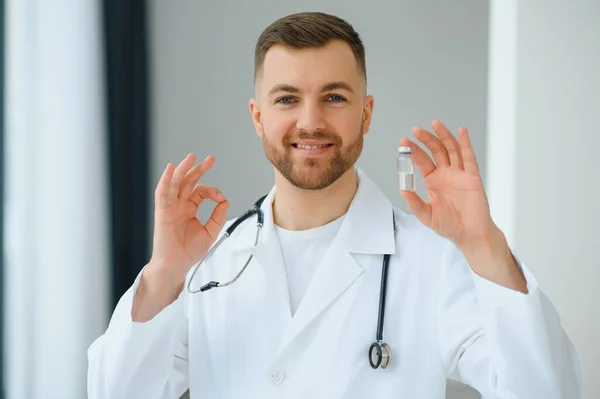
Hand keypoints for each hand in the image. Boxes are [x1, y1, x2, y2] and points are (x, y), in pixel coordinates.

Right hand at [148, 153, 228, 286]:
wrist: (176, 265)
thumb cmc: (189, 251)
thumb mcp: (210, 232)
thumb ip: (218, 216)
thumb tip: (225, 201)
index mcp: (189, 209)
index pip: (201, 192)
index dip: (213, 192)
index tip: (221, 198)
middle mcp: (179, 205)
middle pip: (188, 182)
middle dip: (199, 169)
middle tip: (211, 158)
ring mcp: (170, 207)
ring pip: (175, 183)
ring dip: (183, 169)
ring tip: (192, 156)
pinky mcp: (162, 212)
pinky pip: (162, 193)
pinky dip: (165, 180)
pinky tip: (170, 168)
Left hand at [399, 120, 495, 248]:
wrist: (470, 234)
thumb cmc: (450, 226)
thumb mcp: (426, 215)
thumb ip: (414, 203)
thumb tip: (402, 191)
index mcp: (433, 181)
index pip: (422, 161)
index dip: (414, 151)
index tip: (404, 142)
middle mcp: (446, 174)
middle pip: (435, 151)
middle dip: (426, 139)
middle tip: (415, 130)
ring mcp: (459, 174)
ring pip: (451, 149)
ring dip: (443, 136)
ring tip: (435, 124)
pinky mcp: (472, 177)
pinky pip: (469, 157)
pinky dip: (465, 143)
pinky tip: (461, 131)